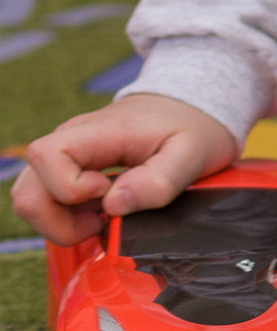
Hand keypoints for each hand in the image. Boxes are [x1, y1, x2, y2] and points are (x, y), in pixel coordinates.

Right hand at [11, 93, 238, 243]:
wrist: (194, 106)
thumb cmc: (194, 127)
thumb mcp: (194, 153)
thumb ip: (159, 180)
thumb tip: (114, 205)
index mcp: (98, 131)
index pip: (47, 156)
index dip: (70, 189)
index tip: (108, 194)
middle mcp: (72, 140)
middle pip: (28, 189)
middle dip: (56, 221)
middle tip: (100, 223)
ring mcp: (68, 154)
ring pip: (31, 198)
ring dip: (59, 222)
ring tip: (101, 220)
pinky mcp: (70, 168)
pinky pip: (47, 199)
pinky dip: (66, 217)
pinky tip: (100, 214)